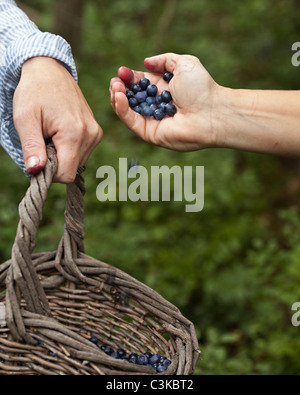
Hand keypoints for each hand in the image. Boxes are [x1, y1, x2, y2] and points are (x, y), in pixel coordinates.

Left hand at [13, 56, 101, 182]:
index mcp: (74, 133)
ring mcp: (96, 133)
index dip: (49, 173)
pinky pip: (82, 153)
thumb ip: (31, 147)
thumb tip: (35, 171)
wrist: (50, 70)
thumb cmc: (34, 92)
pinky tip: (61, 131)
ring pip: (77, 163)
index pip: (66, 175)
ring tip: (52, 132)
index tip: (38, 155)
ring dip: (62, 155)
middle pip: (72, 170)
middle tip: (44, 138)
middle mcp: (91, 135)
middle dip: (55, 162)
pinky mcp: (96, 132)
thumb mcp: (24, 119)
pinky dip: (69, 149)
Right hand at [109, 53, 219, 150]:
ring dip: (118, 98)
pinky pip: (132, 122)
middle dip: (121, 87)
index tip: (122, 71)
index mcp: (163, 89)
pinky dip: (122, 110)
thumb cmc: (202, 87)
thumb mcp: (184, 63)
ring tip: (115, 87)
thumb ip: (164, 60)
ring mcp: (152, 120)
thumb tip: (145, 62)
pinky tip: (120, 97)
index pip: (140, 84)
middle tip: (116, 80)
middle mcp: (156, 105)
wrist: (212, 112)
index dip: (129, 77)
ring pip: (128, 110)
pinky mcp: (150, 133)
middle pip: (131, 97)